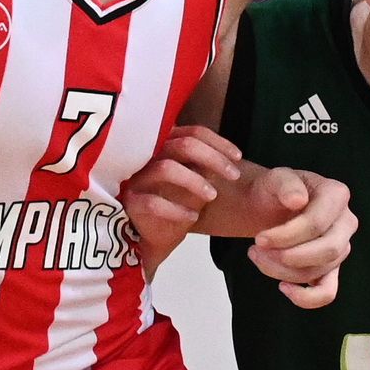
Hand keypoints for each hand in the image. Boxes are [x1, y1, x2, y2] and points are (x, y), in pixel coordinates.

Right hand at [121, 126, 243, 272]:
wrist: (153, 236)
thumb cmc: (175, 203)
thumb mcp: (195, 180)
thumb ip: (204, 165)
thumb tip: (229, 158)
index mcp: (165, 146)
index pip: (193, 133)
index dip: (219, 143)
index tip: (238, 157)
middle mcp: (148, 156)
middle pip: (183, 145)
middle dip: (213, 159)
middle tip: (233, 176)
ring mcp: (137, 178)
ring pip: (167, 169)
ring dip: (195, 181)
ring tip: (212, 196)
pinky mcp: (131, 202)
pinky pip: (154, 203)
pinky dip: (177, 210)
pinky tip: (193, 217)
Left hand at [248, 169, 355, 308]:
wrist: (270, 204)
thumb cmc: (275, 190)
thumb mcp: (275, 178)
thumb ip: (285, 183)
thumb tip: (298, 200)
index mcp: (336, 195)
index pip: (317, 223)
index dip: (286, 236)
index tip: (258, 238)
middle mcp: (346, 222)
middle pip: (327, 251)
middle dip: (288, 256)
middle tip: (257, 250)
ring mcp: (341, 247)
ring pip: (319, 271)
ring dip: (283, 271)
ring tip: (258, 256)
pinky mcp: (331, 268)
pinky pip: (327, 292)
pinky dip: (306, 298)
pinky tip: (283, 288)